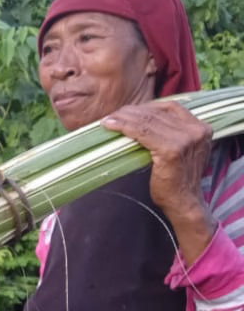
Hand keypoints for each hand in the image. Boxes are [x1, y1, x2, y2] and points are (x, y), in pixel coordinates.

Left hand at [102, 101, 215, 264]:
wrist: (183, 203)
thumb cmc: (176, 178)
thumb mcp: (179, 149)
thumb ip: (169, 132)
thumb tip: (139, 116)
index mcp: (201, 127)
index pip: (168, 107)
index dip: (145, 107)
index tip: (127, 111)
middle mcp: (196, 130)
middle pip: (156, 112)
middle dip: (131, 112)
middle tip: (112, 115)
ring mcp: (186, 139)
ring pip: (147, 120)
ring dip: (124, 118)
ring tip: (108, 120)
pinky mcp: (172, 150)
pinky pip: (143, 133)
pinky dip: (125, 127)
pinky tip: (111, 127)